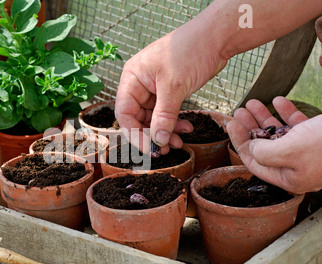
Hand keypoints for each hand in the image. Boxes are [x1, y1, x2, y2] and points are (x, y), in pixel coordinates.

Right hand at [114, 22, 226, 153]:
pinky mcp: (169, 91)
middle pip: (138, 118)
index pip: (125, 112)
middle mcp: (140, 84)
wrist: (216, 37)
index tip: (148, 148)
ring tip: (178, 142)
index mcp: (132, 78)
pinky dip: (175, 123)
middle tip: (165, 149)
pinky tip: (187, 128)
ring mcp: (154, 88)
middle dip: (152, 134)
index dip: (134, 133)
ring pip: (154, 118)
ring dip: (166, 131)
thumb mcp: (174, 86)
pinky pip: (168, 113)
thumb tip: (157, 140)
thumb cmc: (190, 49)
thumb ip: (164, 115)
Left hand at [227, 97, 321, 193]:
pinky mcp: (320, 137)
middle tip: (239, 111)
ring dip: (265, 117)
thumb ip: (265, 153)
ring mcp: (309, 152)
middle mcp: (298, 167)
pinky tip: (279, 100)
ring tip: (252, 102)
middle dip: (250, 127)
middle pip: (265, 146)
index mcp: (289, 177)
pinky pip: (299, 125)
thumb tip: (252, 149)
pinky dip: (288, 112)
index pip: (255, 162)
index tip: (231, 124)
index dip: (240, 142)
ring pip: (280, 133)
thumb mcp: (289, 150)